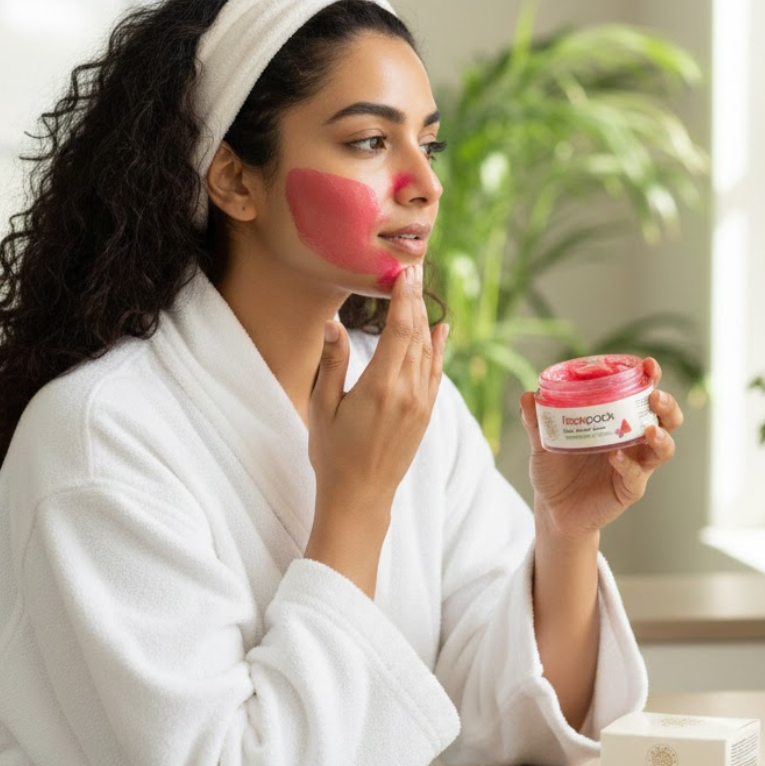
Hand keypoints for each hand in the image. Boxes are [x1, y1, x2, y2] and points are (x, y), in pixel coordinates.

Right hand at [305, 265, 447, 592]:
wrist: (361, 497)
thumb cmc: (333, 453)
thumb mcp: (322, 407)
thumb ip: (332, 362)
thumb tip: (333, 322)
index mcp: (380, 388)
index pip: (400, 330)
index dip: (404, 298)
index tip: (404, 271)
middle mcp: (408, 393)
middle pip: (418, 334)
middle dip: (415, 300)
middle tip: (412, 268)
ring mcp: (421, 404)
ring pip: (429, 351)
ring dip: (425, 318)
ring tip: (419, 289)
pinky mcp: (426, 414)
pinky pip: (437, 372)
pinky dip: (440, 347)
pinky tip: (442, 328)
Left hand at [519, 357, 682, 544]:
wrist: (552, 509)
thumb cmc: (554, 470)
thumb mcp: (543, 442)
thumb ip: (536, 420)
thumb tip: (529, 395)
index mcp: (618, 421)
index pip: (641, 395)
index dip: (650, 378)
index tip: (648, 365)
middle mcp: (633, 441)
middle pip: (666, 420)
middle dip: (667, 405)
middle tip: (654, 397)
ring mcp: (635, 466)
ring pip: (664, 449)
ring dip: (660, 436)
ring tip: (647, 430)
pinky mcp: (629, 489)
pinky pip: (636, 476)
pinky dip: (628, 465)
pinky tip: (615, 457)